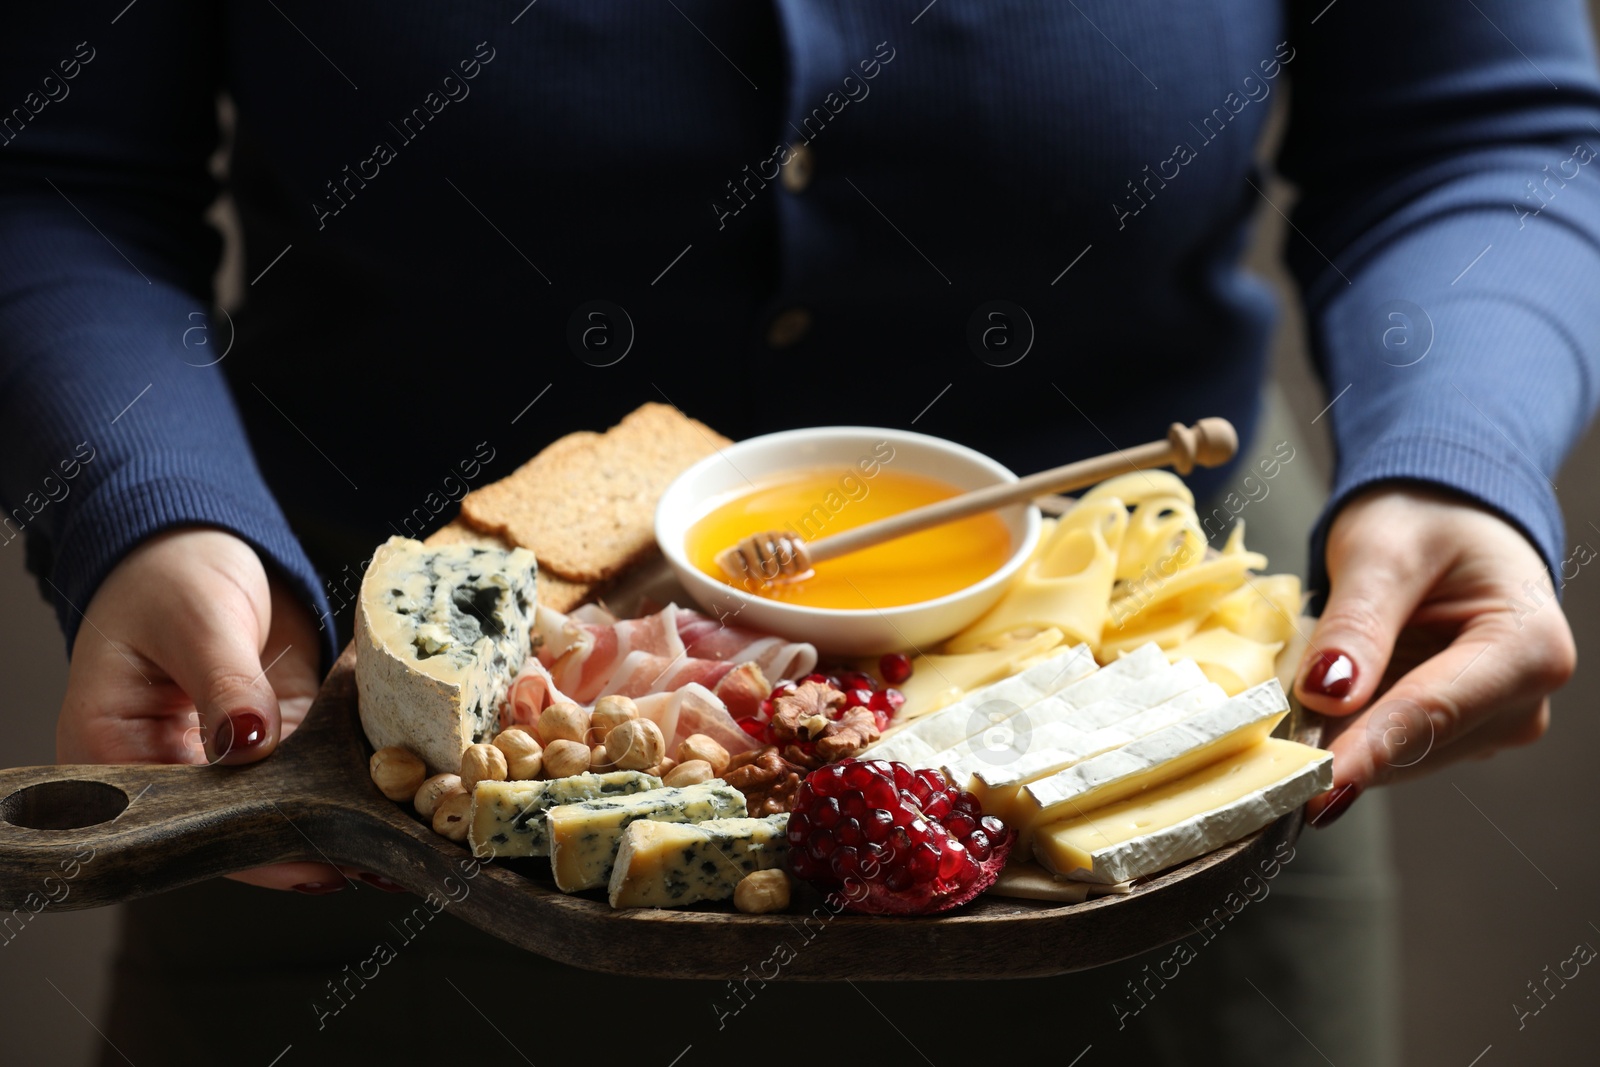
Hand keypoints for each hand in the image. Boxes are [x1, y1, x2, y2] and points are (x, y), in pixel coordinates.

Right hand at [58, 527, 381, 892]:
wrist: (197, 543)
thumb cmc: (169, 575)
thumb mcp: (196, 623)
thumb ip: (225, 684)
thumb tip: (249, 745)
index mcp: (110, 755)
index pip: (180, 824)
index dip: (250, 847)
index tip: (314, 858)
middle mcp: (165, 772)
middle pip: (236, 829)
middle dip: (306, 840)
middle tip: (375, 855)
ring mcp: (223, 762)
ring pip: (283, 808)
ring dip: (339, 815)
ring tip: (398, 833)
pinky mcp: (271, 742)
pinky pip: (312, 769)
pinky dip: (352, 775)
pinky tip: (397, 790)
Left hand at [1294, 486, 1576, 824]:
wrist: (1445, 515)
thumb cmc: (1423, 518)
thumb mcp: (1380, 553)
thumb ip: (1357, 623)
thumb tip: (1328, 696)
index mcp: (1528, 647)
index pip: (1432, 712)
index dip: (1366, 750)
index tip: (1313, 784)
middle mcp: (1524, 700)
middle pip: (1416, 744)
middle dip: (1340, 745)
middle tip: (1262, 747)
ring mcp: (1493, 722)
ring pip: (1400, 755)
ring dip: (1340, 740)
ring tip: (1286, 711)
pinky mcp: (1459, 731)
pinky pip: (1392, 745)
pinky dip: (1348, 732)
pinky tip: (1313, 710)